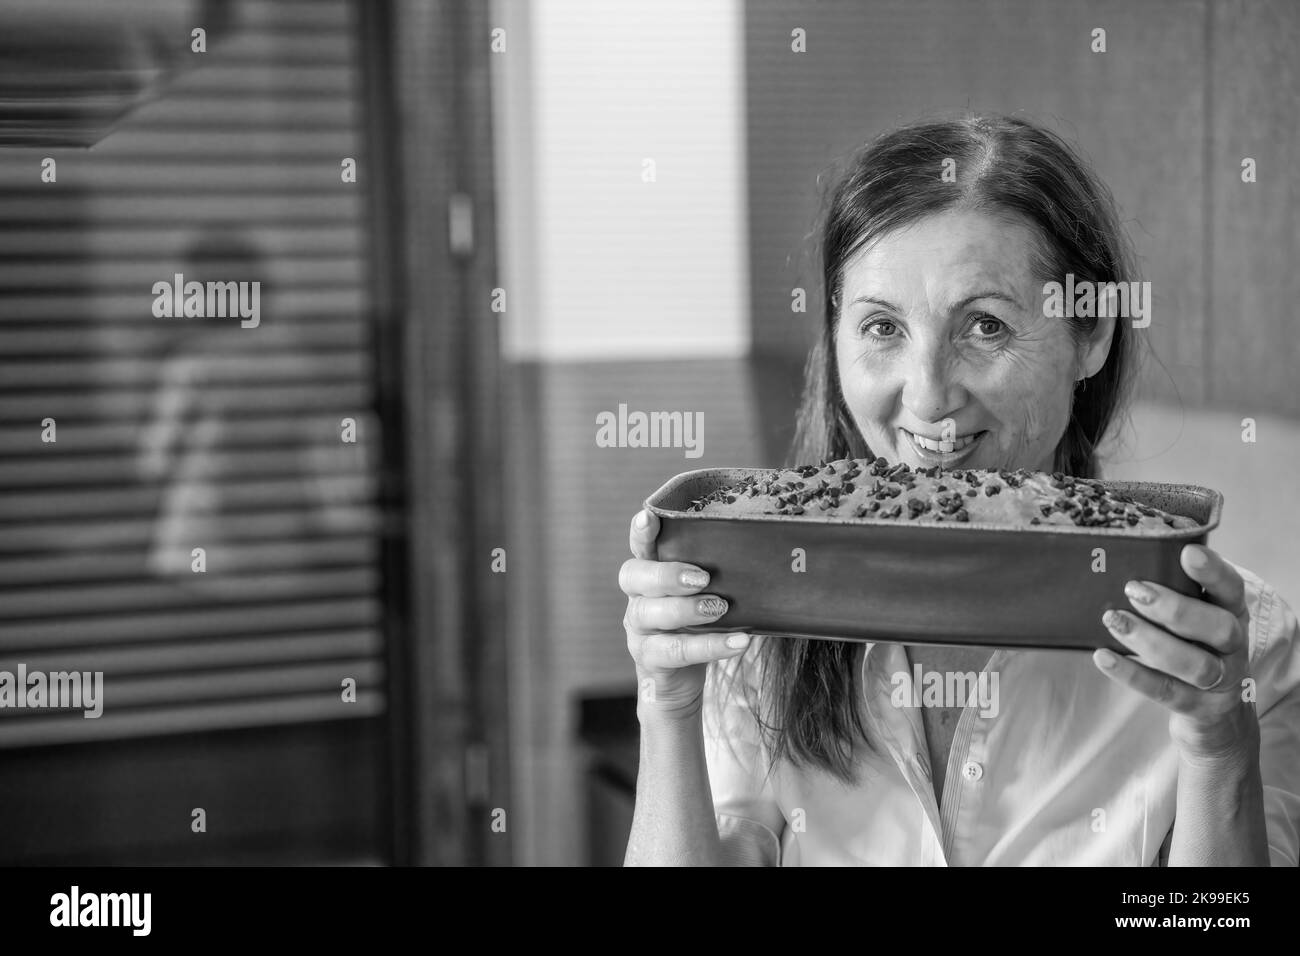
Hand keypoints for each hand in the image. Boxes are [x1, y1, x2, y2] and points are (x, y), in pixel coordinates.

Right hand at [620, 508, 749, 721]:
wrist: (680, 682)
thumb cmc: (698, 626)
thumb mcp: (703, 595)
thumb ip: (716, 574)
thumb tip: (766, 548)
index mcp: (649, 574)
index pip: (640, 546)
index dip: (641, 532)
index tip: (649, 517)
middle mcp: (637, 597)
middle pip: (634, 576)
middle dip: (667, 574)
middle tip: (703, 578)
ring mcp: (639, 629)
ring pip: (648, 613)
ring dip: (686, 608)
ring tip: (720, 608)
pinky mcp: (650, 659)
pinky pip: (674, 651)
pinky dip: (709, 645)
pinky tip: (738, 642)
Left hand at [1093, 543, 1256, 758]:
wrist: (1217, 716)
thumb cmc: (1195, 649)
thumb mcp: (1195, 620)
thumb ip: (1174, 593)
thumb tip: (1119, 560)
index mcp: (1232, 614)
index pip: (1231, 589)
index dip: (1213, 571)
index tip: (1188, 552)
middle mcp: (1234, 648)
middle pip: (1219, 628)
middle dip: (1175, 608)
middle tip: (1133, 589)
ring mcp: (1220, 682)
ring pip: (1194, 664)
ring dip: (1150, 640)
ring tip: (1113, 619)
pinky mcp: (1198, 708)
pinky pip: (1166, 691)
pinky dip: (1133, 674)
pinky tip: (1103, 656)